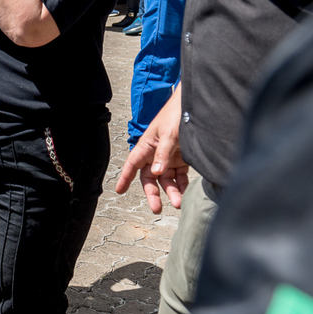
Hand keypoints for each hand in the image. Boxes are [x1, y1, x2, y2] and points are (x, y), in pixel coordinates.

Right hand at [115, 87, 187, 212]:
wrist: (192, 106)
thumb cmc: (176, 115)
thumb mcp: (169, 134)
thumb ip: (163, 154)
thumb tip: (157, 173)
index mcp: (147, 145)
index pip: (133, 164)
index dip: (125, 177)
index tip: (119, 190)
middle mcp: (155, 153)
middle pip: (150, 177)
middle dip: (153, 193)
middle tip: (156, 208)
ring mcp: (169, 157)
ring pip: (166, 179)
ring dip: (171, 192)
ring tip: (178, 203)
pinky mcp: (182, 159)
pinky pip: (180, 176)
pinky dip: (182, 185)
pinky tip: (184, 193)